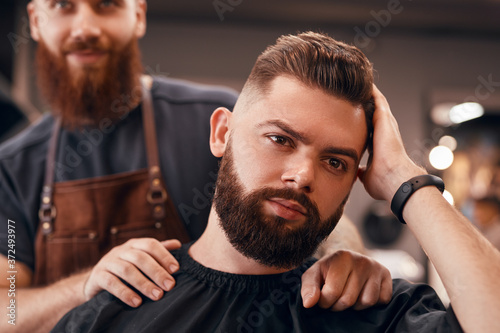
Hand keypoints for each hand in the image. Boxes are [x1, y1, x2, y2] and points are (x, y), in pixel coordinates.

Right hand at [83, 238, 181, 306]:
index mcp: (134, 244)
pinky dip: (125, 293)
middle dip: (157, 272)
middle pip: (140, 257)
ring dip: (143, 284)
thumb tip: (178, 244)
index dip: (164, 255)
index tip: (176, 269)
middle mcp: (121, 250)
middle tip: (169, 285)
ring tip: (157, 296)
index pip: (150, 244)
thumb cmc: (125, 268)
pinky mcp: (98, 276)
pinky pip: (111, 283)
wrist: (97, 279)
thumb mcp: (141, 258)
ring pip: (127, 270)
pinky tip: (137, 302)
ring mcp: (108, 262)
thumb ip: (158, 252)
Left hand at [301, 249, 391, 310]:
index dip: (325, 302)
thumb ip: (308, 289)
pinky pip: (382, 300)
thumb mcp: (313, 276)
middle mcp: (362, 260)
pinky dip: (372, 303)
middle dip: (339, 305)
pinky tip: (363, 293)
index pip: (332, 292)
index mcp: (342, 256)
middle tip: (336, 297)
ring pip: (367, 302)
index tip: (323, 297)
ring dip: (355, 306)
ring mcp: (376, 267)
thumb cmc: (327, 271)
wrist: (346, 261)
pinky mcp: (387, 276)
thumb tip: (309, 304)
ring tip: (349, 295)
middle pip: (349, 300)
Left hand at [358, 85, 424, 201]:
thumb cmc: (385, 182)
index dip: (359, 121)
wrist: (395, 179)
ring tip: (354, 81)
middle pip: (372, 112)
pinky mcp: (385, 119)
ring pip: (375, 102)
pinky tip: (361, 80)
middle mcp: (383, 131)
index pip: (367, 128)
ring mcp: (385, 124)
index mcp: (378, 143)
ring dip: (366, 93)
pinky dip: (370, 90)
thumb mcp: (367, 176)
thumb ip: (363, 171)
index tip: (349, 115)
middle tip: (350, 91)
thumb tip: (357, 172)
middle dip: (362, 102)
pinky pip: (377, 99)